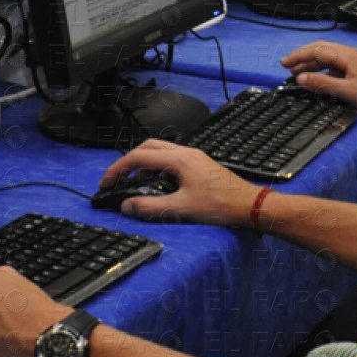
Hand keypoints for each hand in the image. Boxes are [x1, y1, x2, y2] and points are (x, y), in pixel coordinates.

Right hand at [98, 139, 260, 226]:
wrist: (249, 204)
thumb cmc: (222, 204)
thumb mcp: (182, 208)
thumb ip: (151, 206)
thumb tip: (127, 206)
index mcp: (179, 159)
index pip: (139, 156)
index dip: (118, 169)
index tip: (107, 182)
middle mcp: (186, 153)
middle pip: (148, 147)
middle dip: (129, 161)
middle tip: (118, 179)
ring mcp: (194, 157)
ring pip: (161, 152)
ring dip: (145, 165)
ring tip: (137, 185)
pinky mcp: (200, 165)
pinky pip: (172, 160)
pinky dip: (159, 169)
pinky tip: (160, 187)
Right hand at [280, 42, 356, 115]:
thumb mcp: (347, 91)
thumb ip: (322, 84)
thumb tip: (300, 78)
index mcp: (346, 55)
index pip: (316, 51)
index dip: (298, 56)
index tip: (284, 63)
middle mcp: (350, 54)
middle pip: (320, 50)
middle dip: (302, 57)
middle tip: (287, 66)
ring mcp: (355, 60)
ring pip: (328, 57)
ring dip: (312, 64)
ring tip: (298, 73)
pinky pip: (335, 64)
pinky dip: (322, 69)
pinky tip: (317, 78)